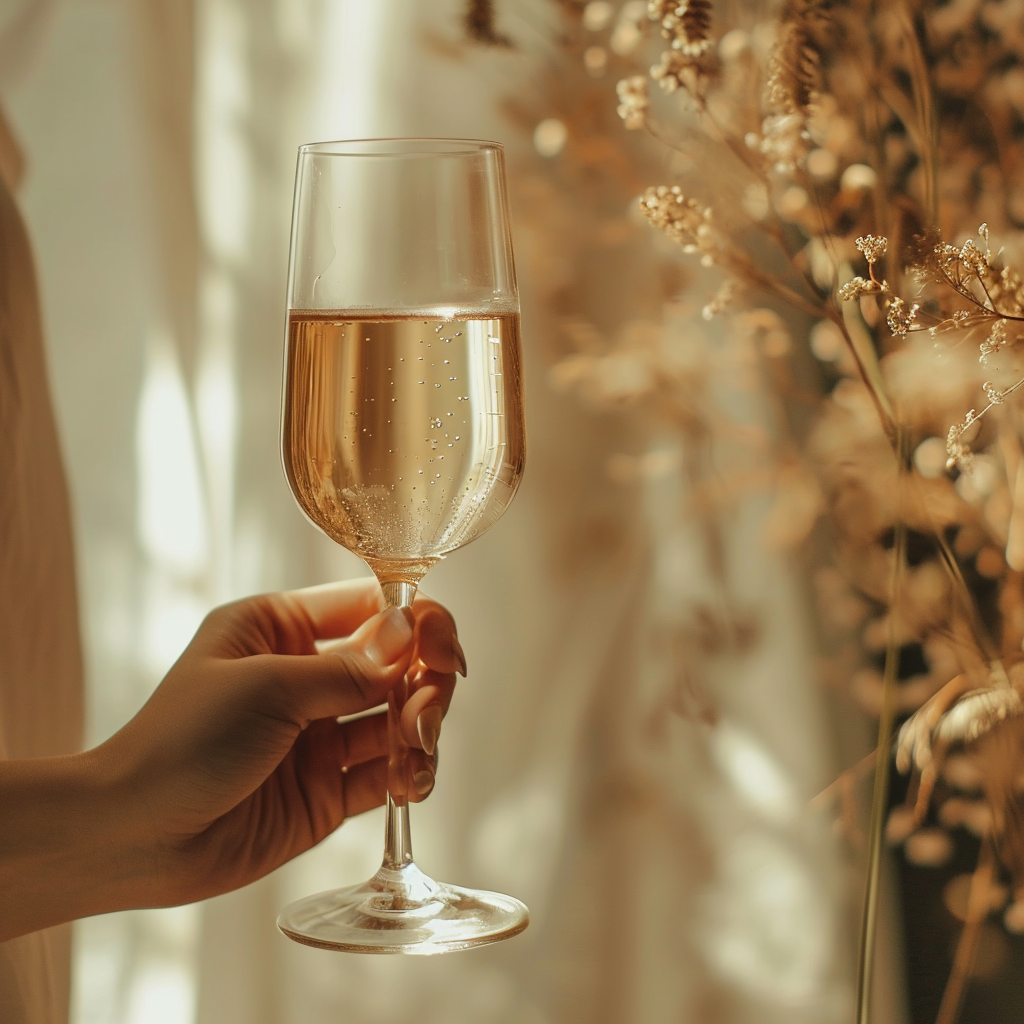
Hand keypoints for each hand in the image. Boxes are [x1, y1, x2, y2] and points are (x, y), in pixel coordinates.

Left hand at [0, 579, 465, 936]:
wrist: (137, 836)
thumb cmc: (183, 740)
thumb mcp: (267, 687)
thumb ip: (349, 668)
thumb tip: (414, 633)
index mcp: (282, 629)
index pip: (370, 609)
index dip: (417, 623)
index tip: (442, 648)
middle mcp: (307, 677)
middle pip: (398, 664)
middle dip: (425, 681)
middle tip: (426, 708)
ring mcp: (320, 735)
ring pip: (401, 718)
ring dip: (423, 729)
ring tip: (415, 748)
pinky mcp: (329, 791)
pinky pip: (388, 773)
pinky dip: (411, 774)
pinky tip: (410, 783)